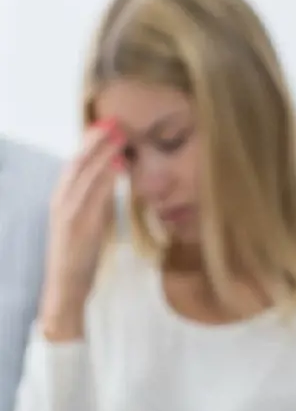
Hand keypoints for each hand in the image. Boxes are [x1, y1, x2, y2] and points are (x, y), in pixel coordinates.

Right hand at [39, 119, 124, 339]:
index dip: (90, 144)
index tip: (107, 126)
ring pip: (84, 174)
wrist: (65, 289)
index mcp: (62, 200)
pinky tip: (118, 165)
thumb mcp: (91, 224)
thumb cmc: (80, 258)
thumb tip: (112, 179)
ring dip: (103, 152)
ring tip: (119, 136)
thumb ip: (98, 202)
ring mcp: (68, 213)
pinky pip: (93, 196)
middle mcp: (61, 201)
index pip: (75, 165)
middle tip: (116, 122)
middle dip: (96, 141)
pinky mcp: (78, 226)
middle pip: (78, 162)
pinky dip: (105, 178)